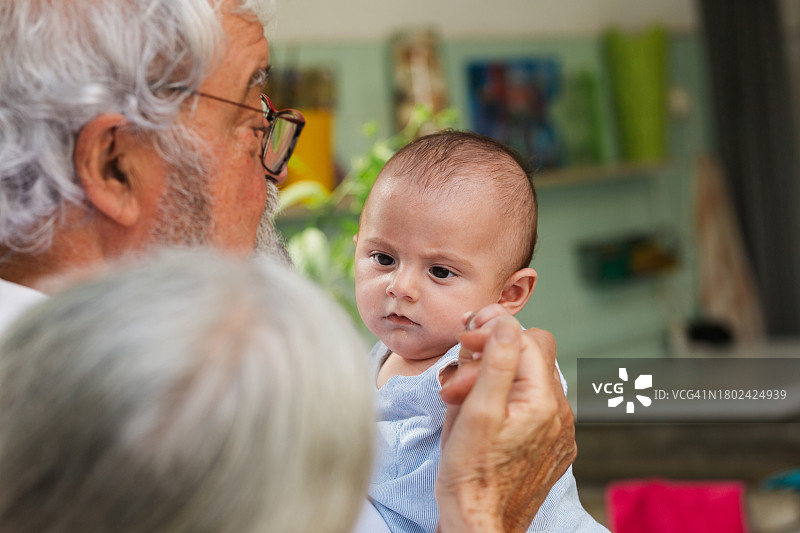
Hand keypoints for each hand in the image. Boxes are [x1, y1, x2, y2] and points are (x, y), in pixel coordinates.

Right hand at [436, 312, 575, 532]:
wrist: (480, 526)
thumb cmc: (471, 474)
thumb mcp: (476, 412)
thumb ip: (496, 363)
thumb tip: (508, 322)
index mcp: (543, 400)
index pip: (524, 337)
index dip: (491, 332)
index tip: (463, 342)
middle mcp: (560, 412)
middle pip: (530, 354)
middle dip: (492, 353)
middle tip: (458, 374)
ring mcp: (558, 430)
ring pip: (528, 378)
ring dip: (494, 377)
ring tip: (461, 400)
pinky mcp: (550, 444)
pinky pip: (531, 404)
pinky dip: (506, 400)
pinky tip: (481, 416)